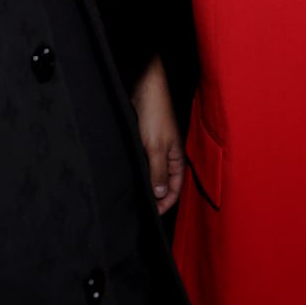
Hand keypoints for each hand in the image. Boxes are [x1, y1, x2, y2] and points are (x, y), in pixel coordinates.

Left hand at [130, 53, 185, 213]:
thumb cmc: (154, 115)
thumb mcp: (155, 147)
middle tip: (139, 210)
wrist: (146, 89)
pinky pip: (146, 164)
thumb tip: (161, 195)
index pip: (175, 189)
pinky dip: (140, 173)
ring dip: (147, 185)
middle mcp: (169, 156)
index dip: (165, 204)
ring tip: (133, 197)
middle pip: (165, 184)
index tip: (151, 215)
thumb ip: (158, 172)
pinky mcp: (147, 142)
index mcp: (176, 158)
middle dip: (156, 198)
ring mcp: (158, 149)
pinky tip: (129, 177)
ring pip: (154, 174)